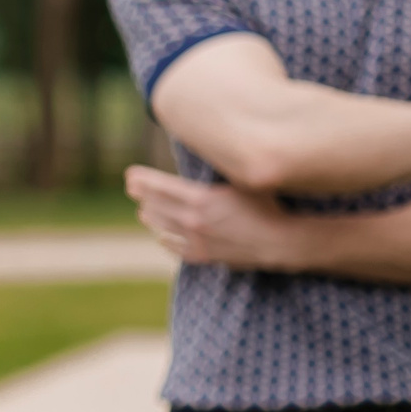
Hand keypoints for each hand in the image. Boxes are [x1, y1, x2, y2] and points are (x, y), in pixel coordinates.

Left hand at [126, 163, 295, 270]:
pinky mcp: (201, 256)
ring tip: (143, 210)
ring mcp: (194, 239)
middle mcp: (191, 219)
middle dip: (141, 195)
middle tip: (132, 188)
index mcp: (200, 198)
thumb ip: (217, 173)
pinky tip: (161, 236)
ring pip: (160, 226)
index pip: (159, 186)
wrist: (280, 240)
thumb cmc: (265, 205)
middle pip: (155, 205)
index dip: (141, 180)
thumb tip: (207, 156)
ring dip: (150, 216)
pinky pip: (173, 247)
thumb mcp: (240, 181)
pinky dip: (165, 239)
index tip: (129, 174)